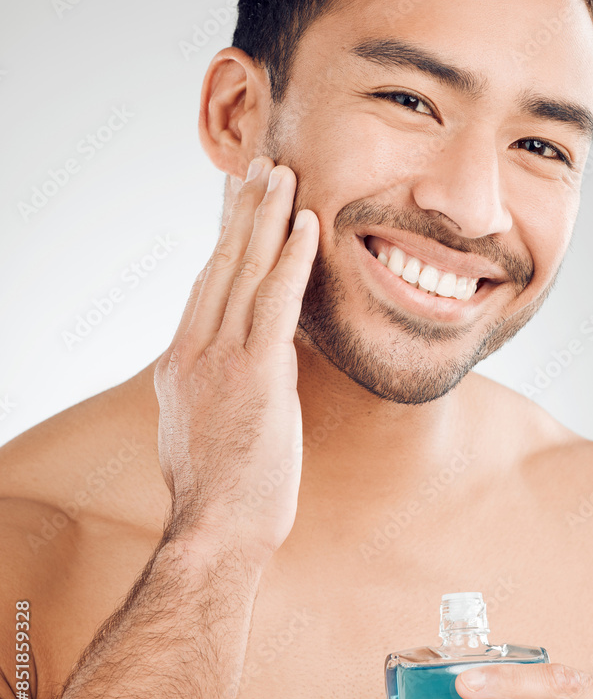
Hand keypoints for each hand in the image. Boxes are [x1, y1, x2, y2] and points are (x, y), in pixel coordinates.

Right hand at [153, 155, 318, 564]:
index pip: (206, 284)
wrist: (216, 531)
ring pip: (244, 272)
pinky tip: (306, 225)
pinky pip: (274, 303)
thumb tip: (247, 367)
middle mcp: (192, 350)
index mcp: (179, 362)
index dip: (225, 238)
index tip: (239, 204)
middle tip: (261, 168)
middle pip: (220, 264)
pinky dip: (291, 259)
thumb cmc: (220, 493)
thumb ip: (217, 387)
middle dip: (243, 211)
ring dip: (266, 218)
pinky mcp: (254, 374)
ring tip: (283, 175)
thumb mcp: (203, 429)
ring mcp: (219, 360)